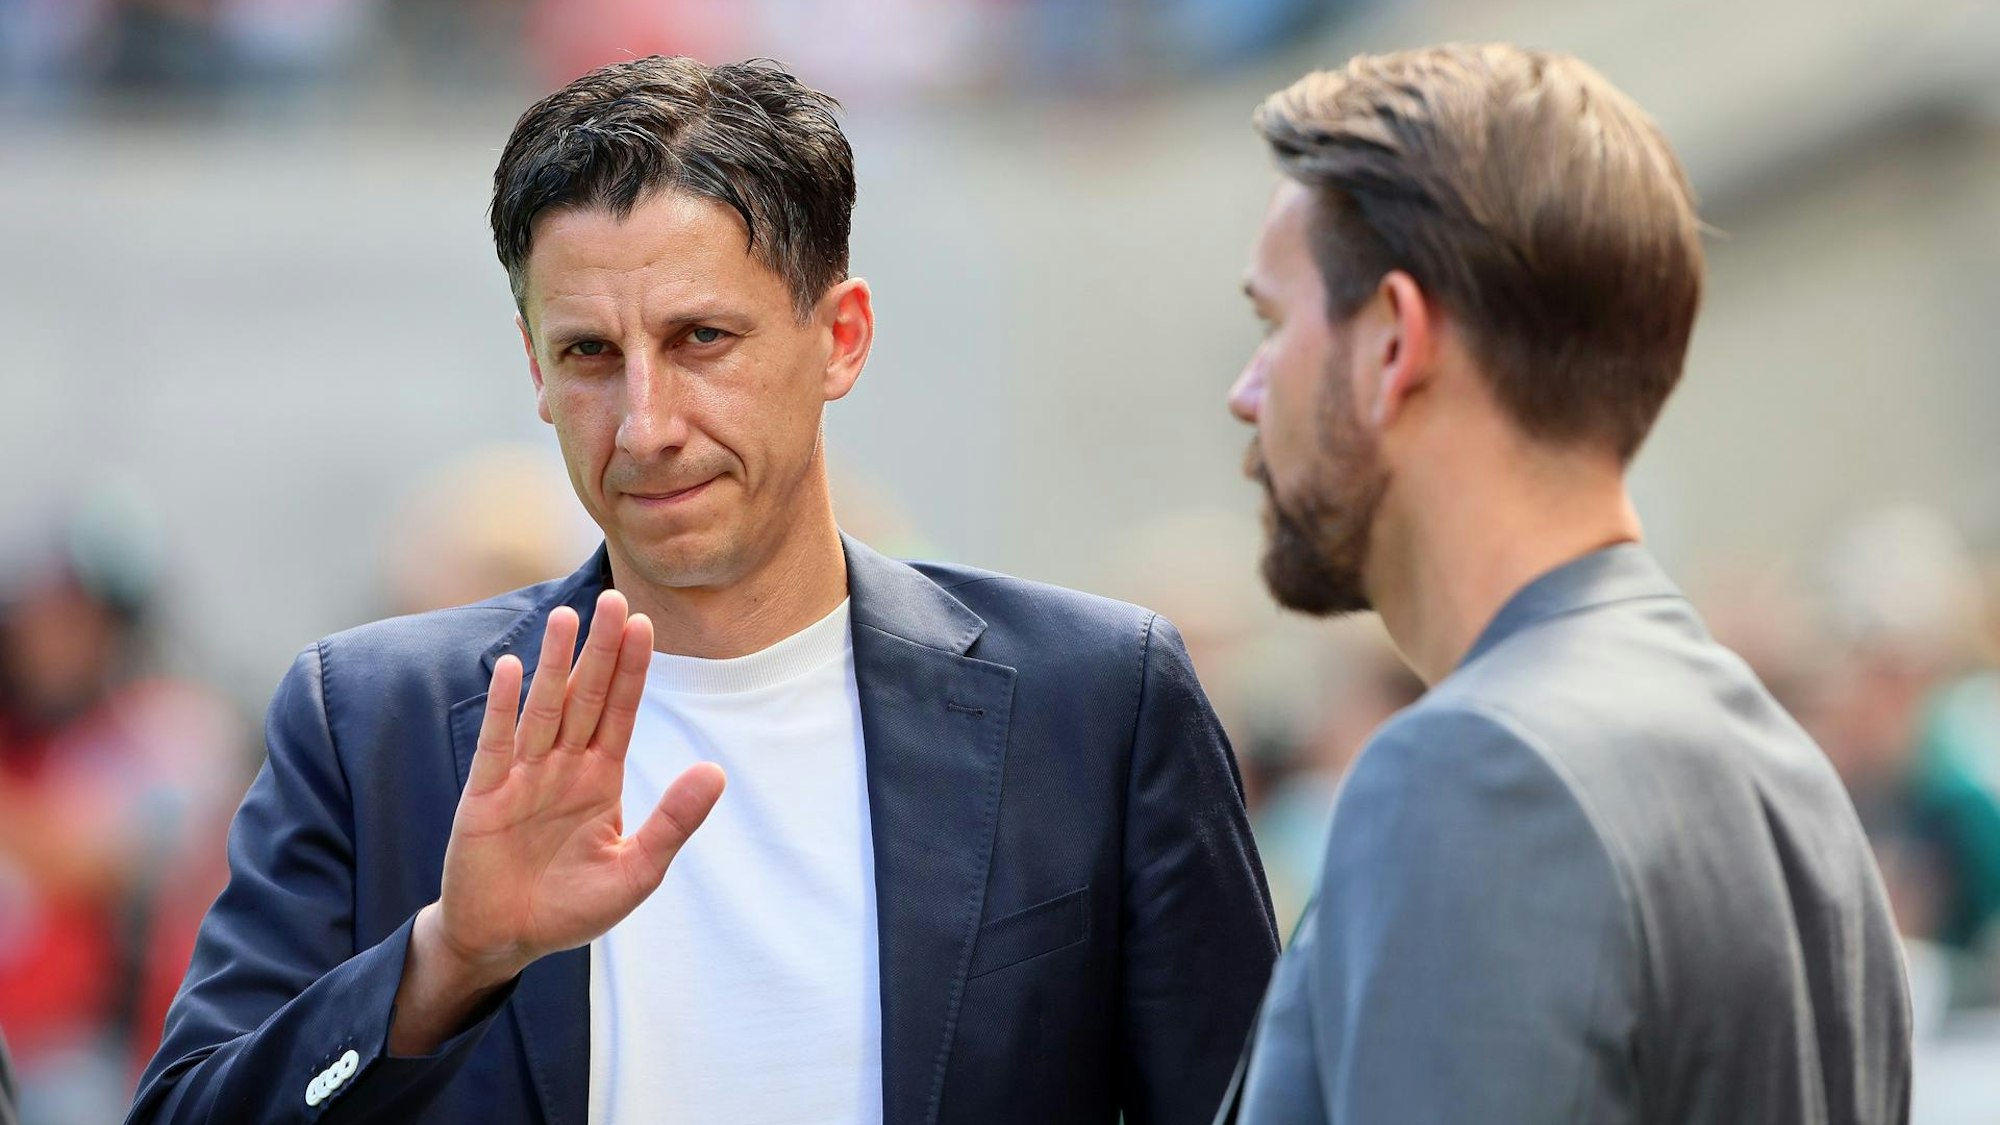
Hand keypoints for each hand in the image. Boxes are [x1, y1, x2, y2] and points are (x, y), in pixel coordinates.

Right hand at [423, 590, 725, 989]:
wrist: (506, 939)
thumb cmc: (570, 907)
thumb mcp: (635, 870)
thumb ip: (673, 822)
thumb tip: (716, 772)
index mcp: (600, 778)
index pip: (620, 712)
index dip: (631, 670)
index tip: (645, 624)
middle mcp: (563, 767)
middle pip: (585, 697)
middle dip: (600, 650)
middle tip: (614, 598)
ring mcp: (522, 778)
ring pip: (544, 710)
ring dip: (556, 665)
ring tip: (567, 618)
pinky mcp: (484, 796)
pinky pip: (497, 745)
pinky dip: (504, 708)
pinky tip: (514, 670)